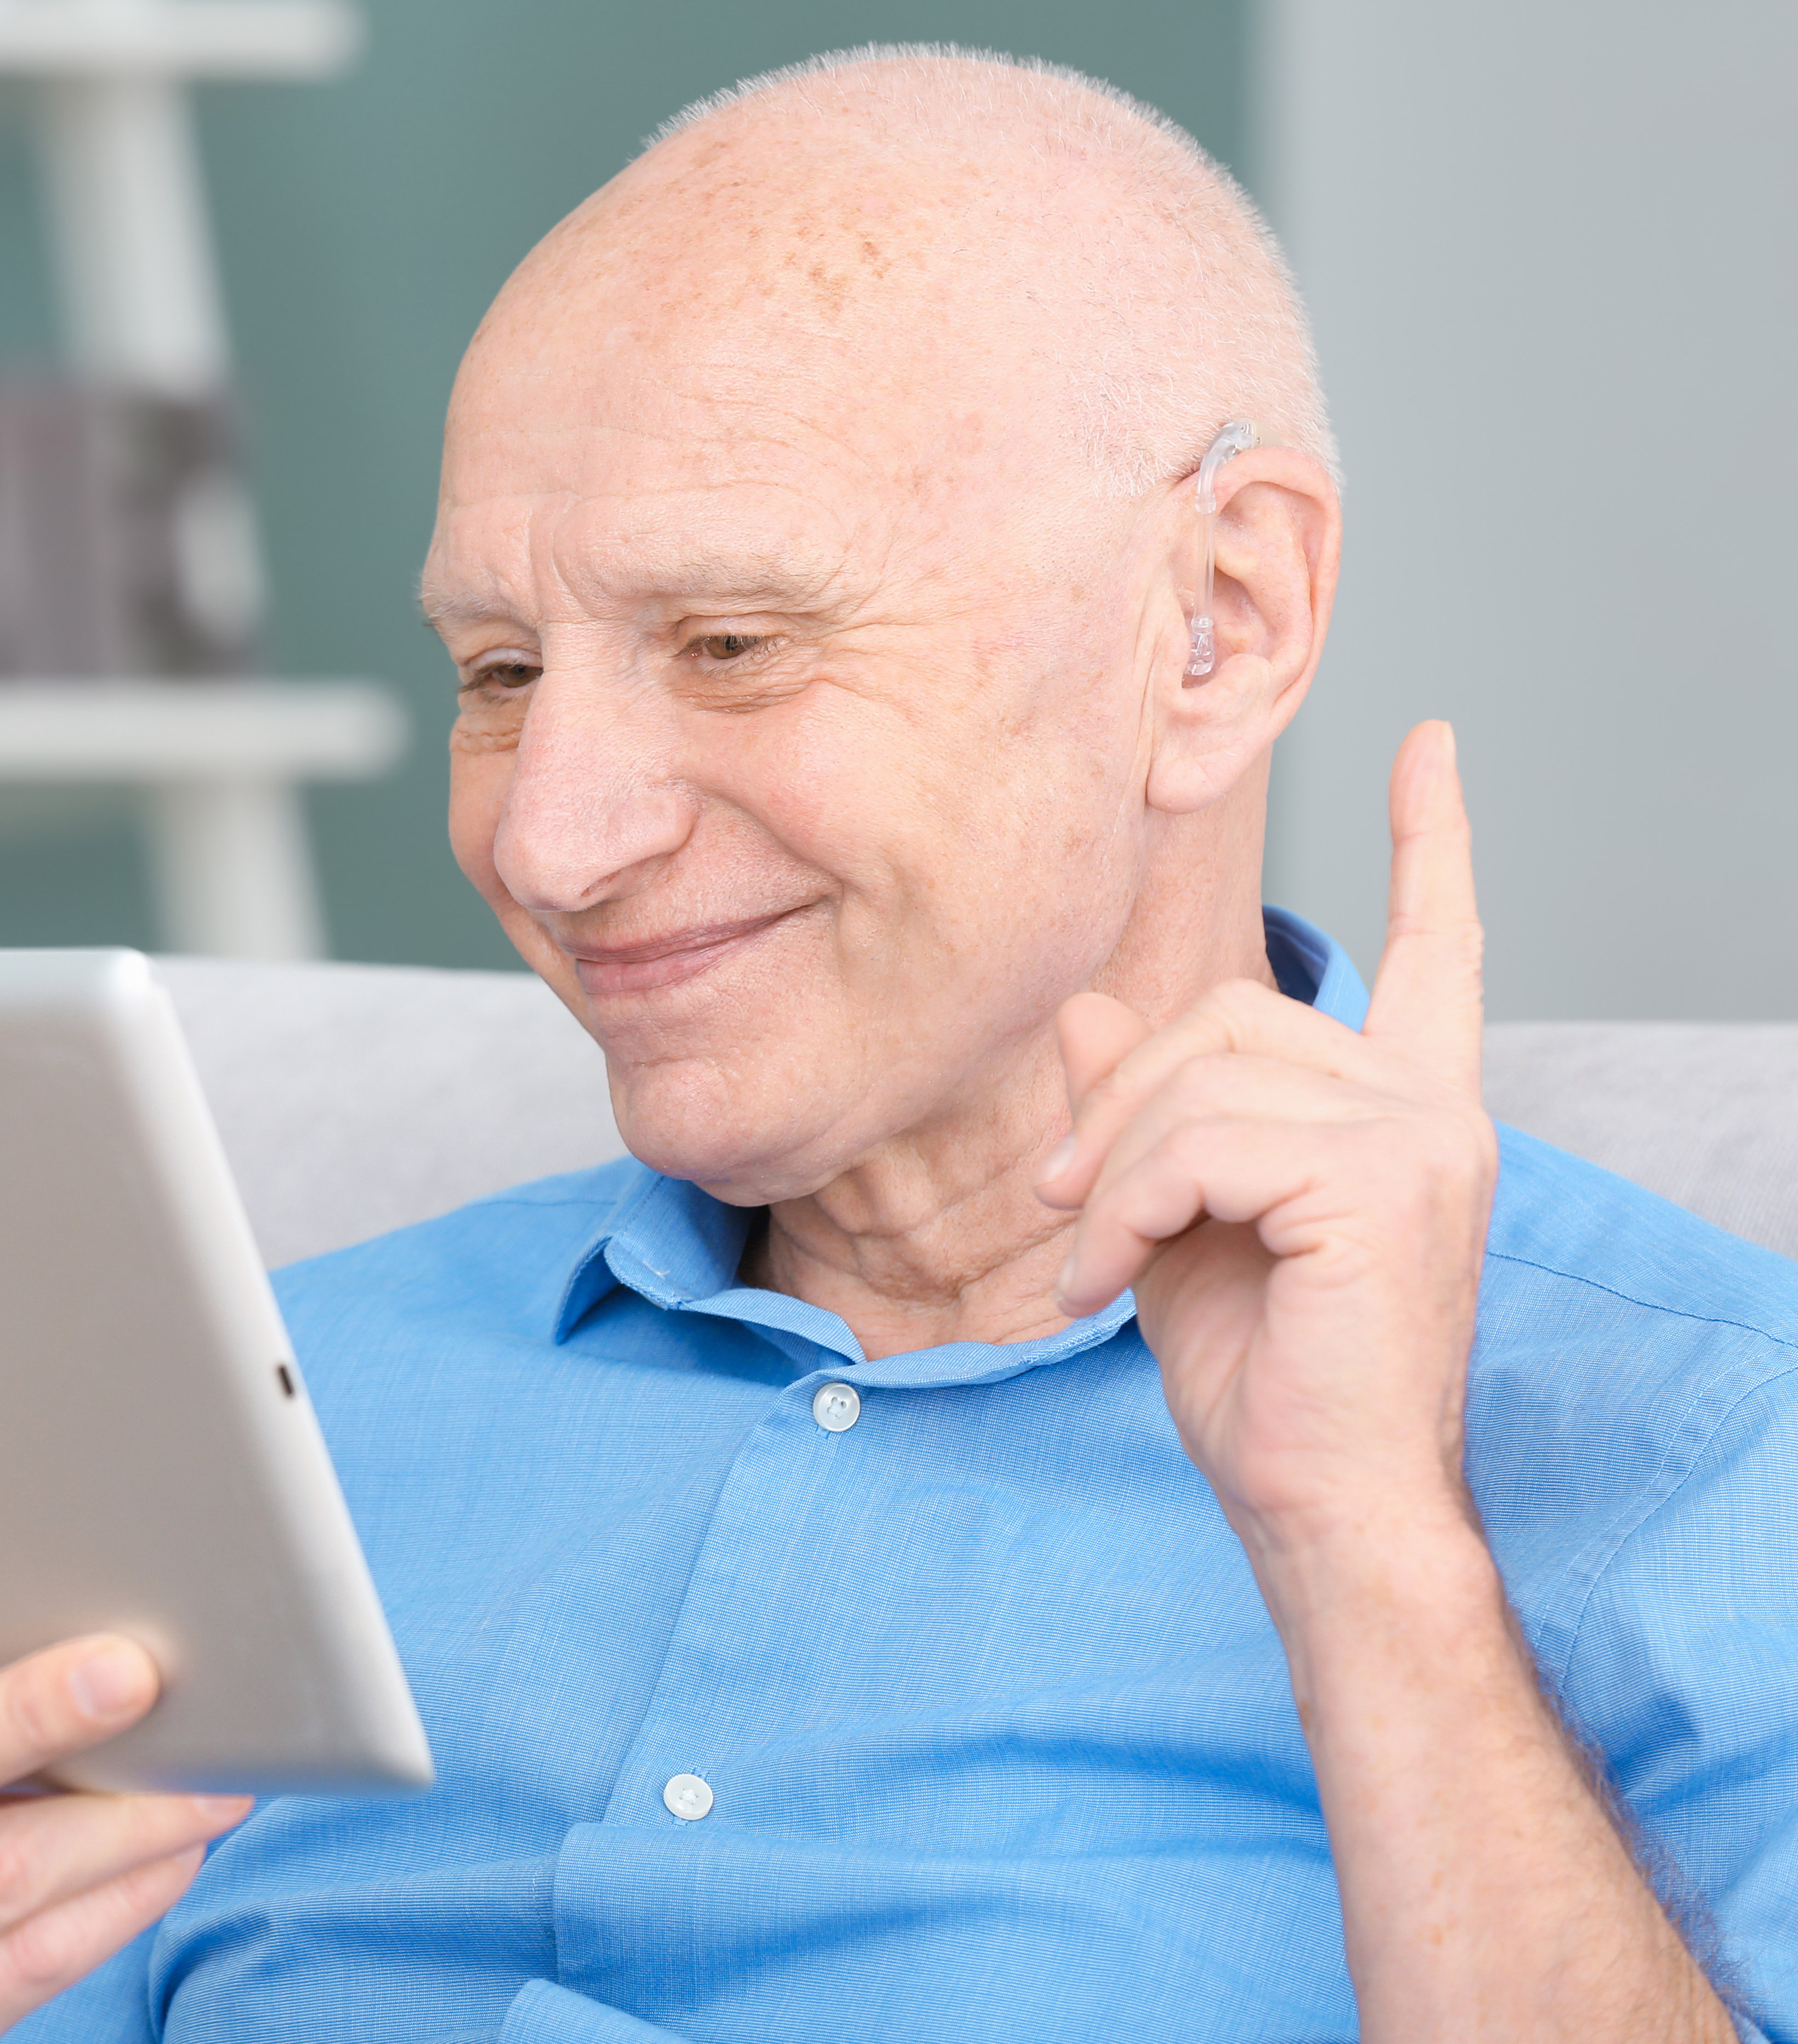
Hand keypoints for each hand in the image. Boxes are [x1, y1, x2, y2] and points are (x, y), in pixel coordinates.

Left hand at [1036, 721, 1496, 1559]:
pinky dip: (1125, 1213)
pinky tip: (1104, 1285)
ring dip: (1113, 1176)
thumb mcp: (1181, 1227)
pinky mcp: (1375, 1180)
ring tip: (1088, 1265)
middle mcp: (1431, 1107)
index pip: (1440, 948)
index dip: (1433, 845)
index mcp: (1407, 1108)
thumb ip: (1150, 1119)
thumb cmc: (1269, 1385)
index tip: (1428, 747)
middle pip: (1230, 1018)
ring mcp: (1417, 1137)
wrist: (1324, 1506)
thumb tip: (1094, 1016)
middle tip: (1069, 1209)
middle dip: (1120, 1106)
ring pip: (1201, 1082)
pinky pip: (1199, 1146)